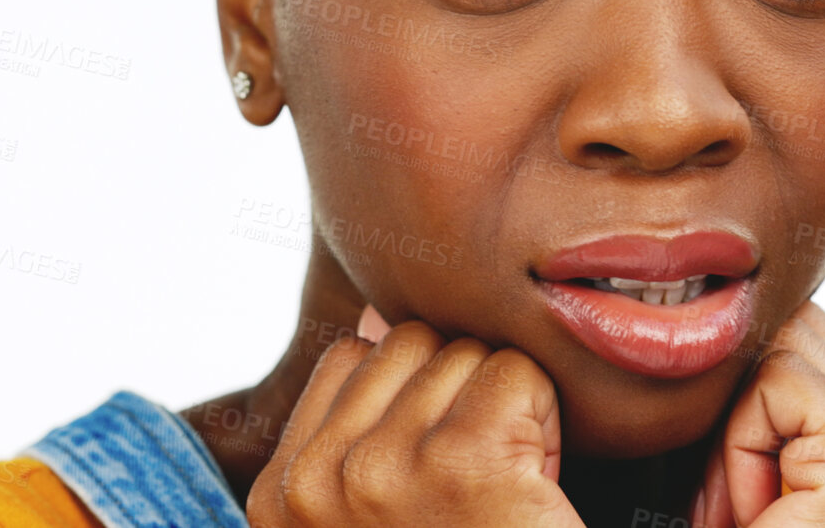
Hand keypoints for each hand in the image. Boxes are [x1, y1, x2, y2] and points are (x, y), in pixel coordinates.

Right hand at [247, 305, 584, 527]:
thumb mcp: (379, 513)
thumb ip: (359, 422)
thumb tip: (374, 317)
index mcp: (281, 501)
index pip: (349, 359)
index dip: (415, 399)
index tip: (440, 476)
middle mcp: (316, 484)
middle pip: (409, 344)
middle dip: (459, 395)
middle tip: (483, 488)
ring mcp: (381, 471)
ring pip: (465, 353)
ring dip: (507, 411)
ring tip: (506, 497)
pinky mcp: (461, 462)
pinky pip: (515, 372)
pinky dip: (544, 421)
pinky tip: (535, 492)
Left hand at [695, 301, 824, 527]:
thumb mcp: (774, 471)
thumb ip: (782, 404)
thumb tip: (735, 312)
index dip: (760, 391)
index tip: (740, 479)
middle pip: (808, 328)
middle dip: (746, 396)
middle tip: (729, 495)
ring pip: (788, 344)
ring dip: (741, 427)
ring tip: (748, 509)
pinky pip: (780, 380)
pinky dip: (740, 443)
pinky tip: (757, 512)